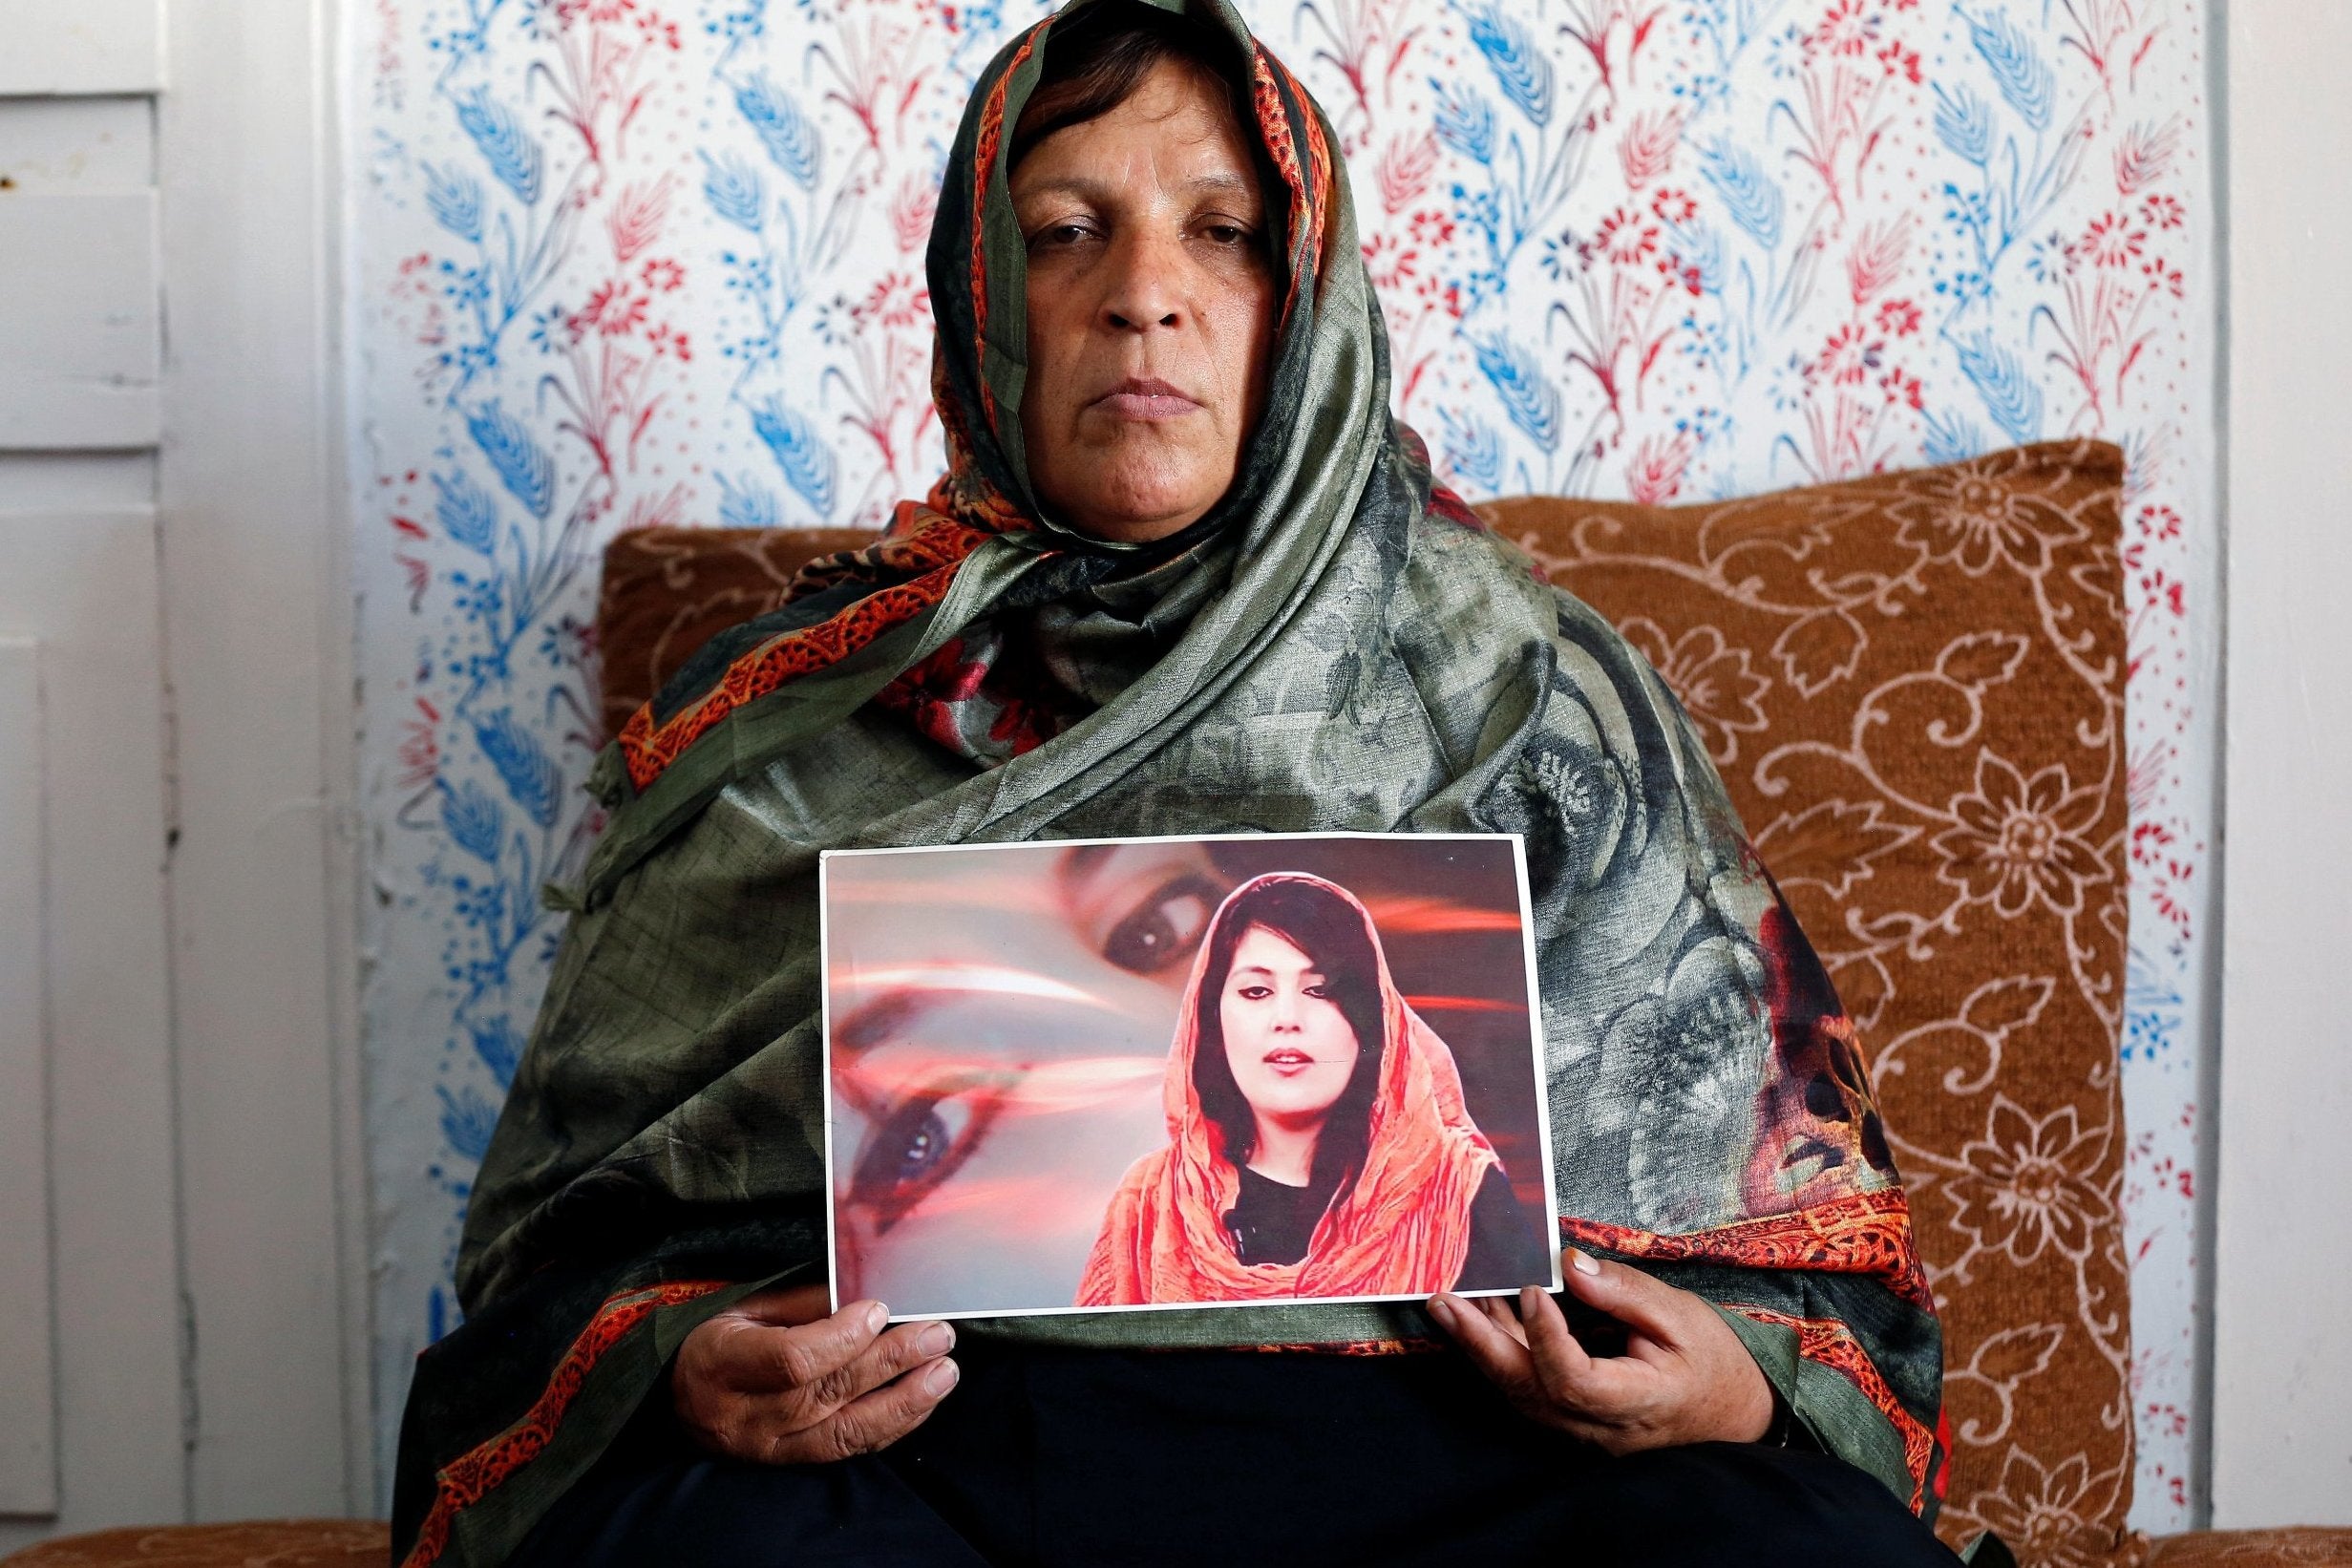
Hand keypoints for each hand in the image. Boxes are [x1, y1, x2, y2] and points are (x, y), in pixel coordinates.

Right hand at [672, 1284, 958, 1463]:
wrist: (679, 1399)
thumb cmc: (719, 1341)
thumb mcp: (746, 1308)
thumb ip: (805, 1304)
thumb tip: (866, 1294)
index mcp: (723, 1363)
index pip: (791, 1360)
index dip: (842, 1337)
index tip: (880, 1309)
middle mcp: (743, 1416)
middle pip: (827, 1393)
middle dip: (891, 1362)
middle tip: (936, 1335)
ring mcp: (767, 1447)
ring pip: (844, 1432)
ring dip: (904, 1401)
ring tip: (944, 1372)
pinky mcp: (788, 1463)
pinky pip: (847, 1449)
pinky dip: (892, 1425)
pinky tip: (923, 1399)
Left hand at [1428, 1249, 1775, 1453]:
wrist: (1731, 1410)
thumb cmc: (1712, 1361)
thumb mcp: (1680, 1315)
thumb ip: (1625, 1291)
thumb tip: (1569, 1264)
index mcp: (1640, 1403)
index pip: (1576, 1383)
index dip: (1547, 1339)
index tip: (1532, 1290)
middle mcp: (1603, 1428)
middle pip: (1530, 1393)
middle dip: (1481, 1345)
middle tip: (1445, 1303)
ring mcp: (1583, 1432)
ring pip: (1521, 1394)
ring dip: (1482, 1348)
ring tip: (1448, 1304)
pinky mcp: (1572, 1421)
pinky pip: (1529, 1391)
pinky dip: (1501, 1354)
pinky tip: (1480, 1318)